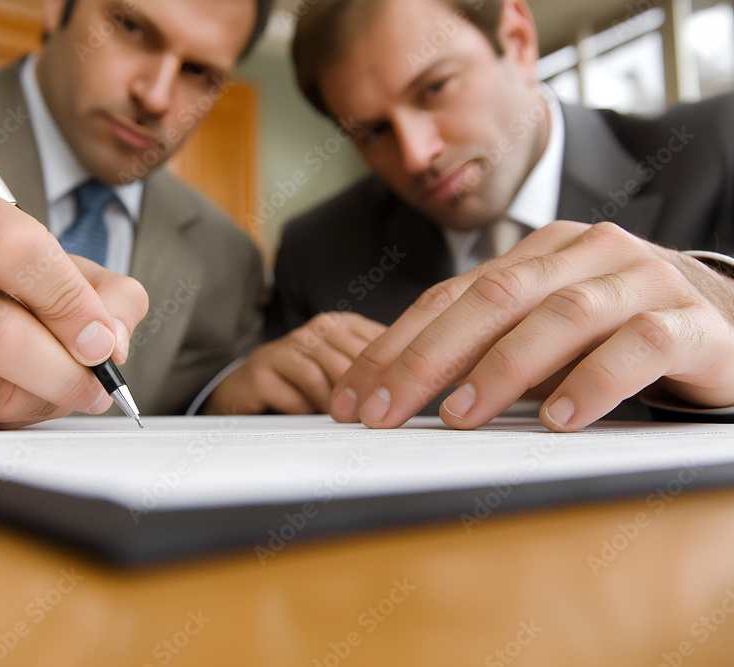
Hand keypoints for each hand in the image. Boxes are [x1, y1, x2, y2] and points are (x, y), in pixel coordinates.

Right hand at [0, 176, 147, 427]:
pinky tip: (21, 394)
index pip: (11, 251)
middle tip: (97, 384)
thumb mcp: (60, 260)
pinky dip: (9, 417)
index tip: (101, 341)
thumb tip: (110, 343)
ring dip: (43, 400)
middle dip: (64, 371)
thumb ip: (106, 293)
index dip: (68, 304)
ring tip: (66, 389)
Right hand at [205, 312, 385, 414]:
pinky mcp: (262, 369)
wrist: (252, 383)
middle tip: (371, 419)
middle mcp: (316, 329)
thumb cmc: (307, 379)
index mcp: (343, 325)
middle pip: (353, 362)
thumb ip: (379, 370)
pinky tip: (309, 415)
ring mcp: (288, 347)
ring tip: (340, 420)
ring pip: (324, 377)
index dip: (391, 375)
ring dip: (335, 405)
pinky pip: (295, 392)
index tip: (399, 401)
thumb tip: (422, 387)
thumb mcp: (346, 367)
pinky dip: (307, 409)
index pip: (377, 345)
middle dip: (364, 395)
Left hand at [329, 221, 733, 431]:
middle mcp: (586, 253)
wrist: (726, 322)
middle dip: (427, 358)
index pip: (451, 296)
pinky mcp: (691, 321)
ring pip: (561, 316)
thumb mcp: (543, 331)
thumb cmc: (618, 331)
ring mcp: (641, 280)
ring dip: (503, 369)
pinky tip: (559, 418)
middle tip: (383, 411)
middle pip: (493, 300)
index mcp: (539, 253)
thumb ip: (485, 344)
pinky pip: (640, 345)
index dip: (395, 344)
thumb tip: (397, 388)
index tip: (353, 394)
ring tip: (460, 416)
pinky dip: (594, 381)